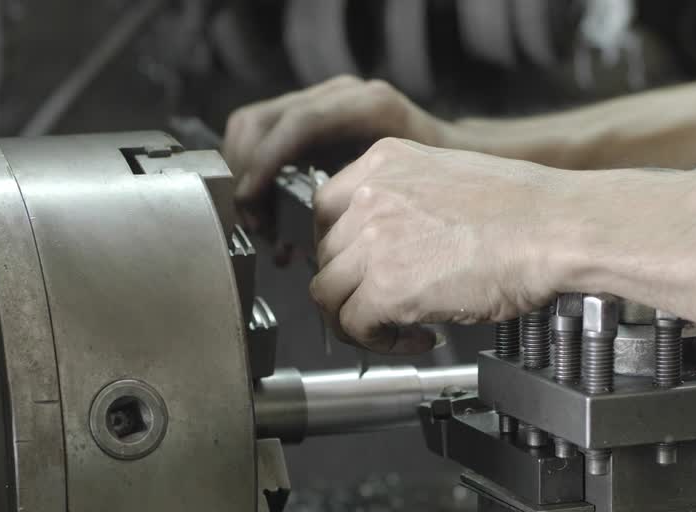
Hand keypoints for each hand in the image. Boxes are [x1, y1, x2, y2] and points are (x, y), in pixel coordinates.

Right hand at [222, 76, 448, 224]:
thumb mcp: (406, 187)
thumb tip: (317, 232)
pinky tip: (267, 210)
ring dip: (245, 177)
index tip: (250, 201)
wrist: (450, 154)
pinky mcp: (309, 116)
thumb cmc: (438, 177)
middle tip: (256, 224)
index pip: (297, 124)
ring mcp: (321, 100)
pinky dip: (254, 173)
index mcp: (367, 105)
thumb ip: (365, 199)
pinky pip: (262, 136)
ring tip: (261, 223)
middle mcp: (339, 95)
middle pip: (261, 121)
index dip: (265, 163)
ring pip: (252, 126)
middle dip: (247, 175)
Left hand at [310, 138, 586, 353]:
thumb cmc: (529, 212)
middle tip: (383, 305)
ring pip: (327, 294)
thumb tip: (397, 240)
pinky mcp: (388, 287)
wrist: (559, 230)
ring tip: (397, 329)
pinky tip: (416, 338)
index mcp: (386, 162)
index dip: (341, 247)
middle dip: (351, 286)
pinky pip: (354, 326)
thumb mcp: (452, 180)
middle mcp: (372, 195)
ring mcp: (374, 240)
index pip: (327, 209)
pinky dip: (379, 342)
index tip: (360, 267)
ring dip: (358, 319)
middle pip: (325, 254)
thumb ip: (410, 202)